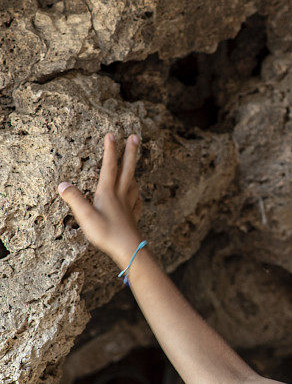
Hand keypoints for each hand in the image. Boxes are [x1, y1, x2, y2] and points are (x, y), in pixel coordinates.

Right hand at [57, 133, 145, 268]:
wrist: (129, 249)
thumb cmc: (107, 233)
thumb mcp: (85, 216)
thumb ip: (74, 199)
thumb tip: (62, 184)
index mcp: (108, 192)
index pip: (109, 167)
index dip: (110, 150)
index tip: (111, 134)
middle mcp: (121, 195)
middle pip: (127, 169)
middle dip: (131, 152)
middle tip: (135, 136)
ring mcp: (129, 205)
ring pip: (133, 183)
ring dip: (133, 171)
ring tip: (135, 165)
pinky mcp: (132, 216)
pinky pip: (136, 201)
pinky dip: (136, 195)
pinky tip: (136, 196)